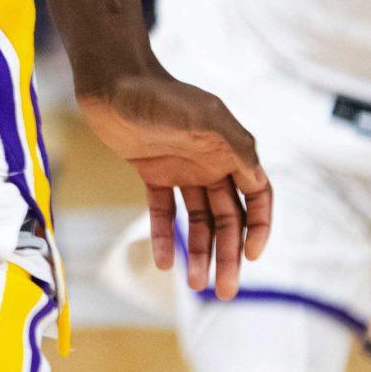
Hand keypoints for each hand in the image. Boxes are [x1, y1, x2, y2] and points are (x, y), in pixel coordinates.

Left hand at [78, 68, 270, 297]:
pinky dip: (165, 236)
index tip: (252, 255)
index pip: (257, 197)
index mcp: (230, 150)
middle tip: (225, 291)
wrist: (111, 80)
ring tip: (196, 285)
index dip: (259, 227)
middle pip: (228, 218)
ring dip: (200, 252)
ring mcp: (182, 169)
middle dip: (229, 254)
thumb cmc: (159, 93)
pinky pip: (164, 212)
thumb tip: (259, 181)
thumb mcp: (204, 117)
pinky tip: (164, 263)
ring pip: (198, 221)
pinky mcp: (153, 173)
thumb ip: (234, 148)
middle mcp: (211, 162)